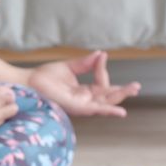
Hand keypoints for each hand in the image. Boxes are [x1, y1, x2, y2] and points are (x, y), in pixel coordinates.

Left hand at [26, 51, 140, 116]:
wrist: (28, 82)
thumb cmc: (44, 77)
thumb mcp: (68, 67)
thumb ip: (85, 63)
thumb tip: (101, 54)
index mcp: (83, 91)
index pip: (101, 83)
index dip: (103, 69)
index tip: (101, 56)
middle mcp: (84, 100)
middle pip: (108, 98)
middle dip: (123, 92)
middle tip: (136, 86)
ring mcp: (80, 106)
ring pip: (105, 104)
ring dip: (119, 98)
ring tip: (133, 90)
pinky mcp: (75, 109)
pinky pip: (94, 110)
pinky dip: (107, 110)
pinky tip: (119, 111)